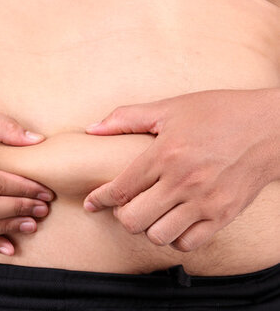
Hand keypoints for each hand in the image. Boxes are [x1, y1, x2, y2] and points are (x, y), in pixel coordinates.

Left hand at [83, 88, 279, 251]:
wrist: (272, 127)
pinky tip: (174, 222)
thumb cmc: (220, 112)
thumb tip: (91, 130)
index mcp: (165, 154)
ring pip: (158, 236)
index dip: (99, 200)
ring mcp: (206, 202)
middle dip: (121, 216)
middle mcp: (184, 182)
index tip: (91, 203)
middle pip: (133, 220)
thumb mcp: (170, 108)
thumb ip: (126, 118)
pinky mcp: (224, 215)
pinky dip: (175, 238)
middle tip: (126, 205)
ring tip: (151, 214)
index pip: (119, 189)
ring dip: (148, 228)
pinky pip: (188, 244)